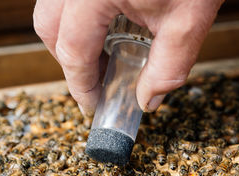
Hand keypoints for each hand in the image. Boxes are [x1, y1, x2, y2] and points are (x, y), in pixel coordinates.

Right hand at [33, 0, 223, 114]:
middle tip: (96, 82)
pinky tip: (106, 28)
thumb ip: (167, 68)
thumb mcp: (188, 23)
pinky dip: (80, 18)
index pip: (72, 48)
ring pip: (53, 8)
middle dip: (70, 61)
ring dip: (72, 38)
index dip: (80, 84)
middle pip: (49, 26)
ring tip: (104, 58)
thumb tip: (147, 100)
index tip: (93, 103)